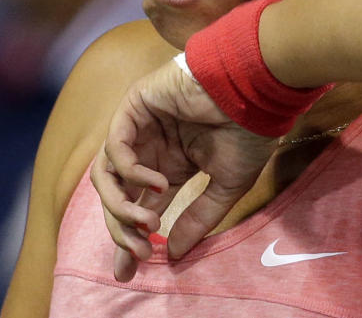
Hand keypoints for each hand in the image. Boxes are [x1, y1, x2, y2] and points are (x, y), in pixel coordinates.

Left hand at [90, 56, 277, 281]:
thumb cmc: (248, 132)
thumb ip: (198, 218)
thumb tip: (174, 254)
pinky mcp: (135, 107)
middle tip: (139, 252)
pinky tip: (157, 183)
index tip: (129, 272)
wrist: (254, 91)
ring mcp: (140, 128)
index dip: (129, 239)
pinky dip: (130, 172)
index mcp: (170, 166)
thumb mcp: (226, 185)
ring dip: (121, 205)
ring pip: (107, 175)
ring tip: (148, 221)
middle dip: (122, 229)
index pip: (139, 207)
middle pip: (117, 196)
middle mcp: (150, 149)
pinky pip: (115, 148)